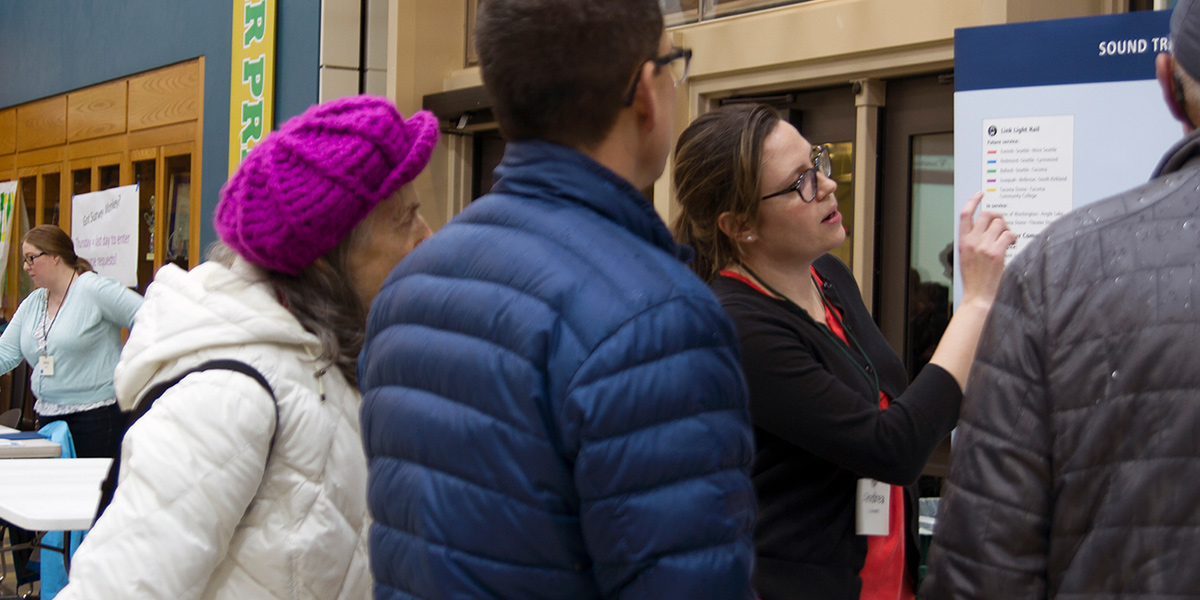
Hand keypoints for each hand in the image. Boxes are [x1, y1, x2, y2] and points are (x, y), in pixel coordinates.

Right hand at [958, 191, 1015, 306]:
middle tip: (1002, 224)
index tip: (980, 194)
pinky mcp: (996, 252)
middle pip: (986, 214)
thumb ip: (972, 242)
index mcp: (963, 241)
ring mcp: (984, 246)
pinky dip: (1013, 237)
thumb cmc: (974, 280)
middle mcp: (972, 241)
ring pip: (999, 223)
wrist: (978, 296)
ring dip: (1007, 228)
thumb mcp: (965, 258)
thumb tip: (986, 229)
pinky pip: (1008, 235)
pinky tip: (1012, 244)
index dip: (973, 201)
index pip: (965, 214)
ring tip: (1008, 238)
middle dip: (997, 216)